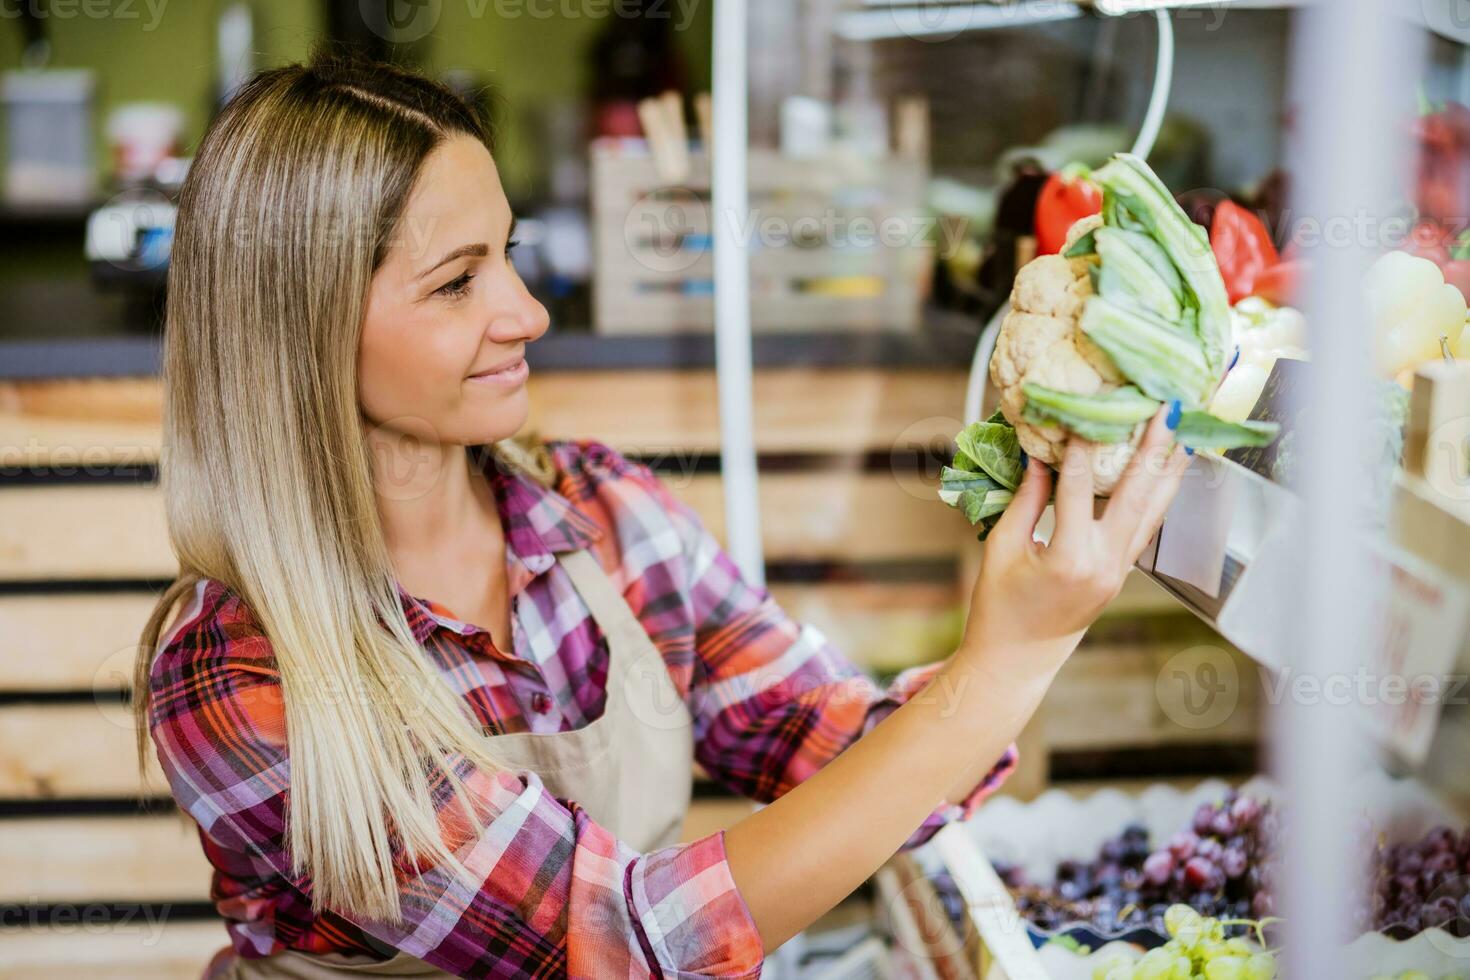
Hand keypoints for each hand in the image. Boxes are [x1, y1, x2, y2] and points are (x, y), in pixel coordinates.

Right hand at [958, 405, 1188, 672]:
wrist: (1017, 658)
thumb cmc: (999, 607)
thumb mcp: (1003, 548)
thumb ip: (1027, 500)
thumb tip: (1042, 456)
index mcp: (1069, 557)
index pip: (1078, 486)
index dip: (1080, 444)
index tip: (1085, 408)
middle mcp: (1104, 563)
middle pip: (1134, 494)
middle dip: (1152, 448)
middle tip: (1165, 408)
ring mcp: (1118, 571)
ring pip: (1152, 511)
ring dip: (1168, 469)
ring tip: (1184, 431)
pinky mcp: (1121, 574)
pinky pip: (1145, 528)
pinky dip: (1158, 497)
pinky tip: (1167, 473)